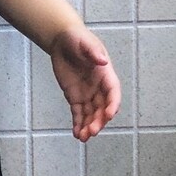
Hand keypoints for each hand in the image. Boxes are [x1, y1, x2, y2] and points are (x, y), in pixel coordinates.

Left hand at [49, 24, 121, 141]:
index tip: (109, 114)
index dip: (113, 104)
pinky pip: (78, 114)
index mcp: (105, 74)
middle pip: (102, 108)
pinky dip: (78, 124)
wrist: (62, 41)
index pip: (113, 92)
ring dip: (88, 126)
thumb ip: (93, 51)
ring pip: (91, 114)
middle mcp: (99, 86)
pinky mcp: (75, 97)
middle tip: (92, 131)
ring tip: (83, 137)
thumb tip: (103, 60)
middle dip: (99, 120)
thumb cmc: (76, 38)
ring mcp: (88, 93)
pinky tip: (77, 134)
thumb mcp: (84, 41)